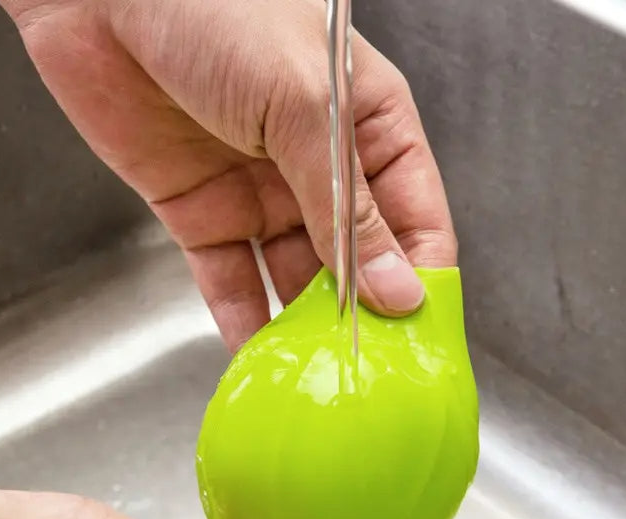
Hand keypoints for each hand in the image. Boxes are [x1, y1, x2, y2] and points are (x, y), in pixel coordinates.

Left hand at [0, 0, 456, 351]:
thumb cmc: (217, 6)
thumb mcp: (304, 106)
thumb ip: (347, 206)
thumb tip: (396, 287)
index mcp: (366, 126)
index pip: (413, 218)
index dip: (420, 277)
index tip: (422, 332)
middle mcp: (318, 167)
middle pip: (355, 259)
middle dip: (361, 313)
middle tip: (367, 369)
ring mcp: (261, 194)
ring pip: (294, 278)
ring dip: (303, 326)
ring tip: (316, 375)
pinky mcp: (204, 214)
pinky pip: (231, 279)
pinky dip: (242, 320)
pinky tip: (258, 357)